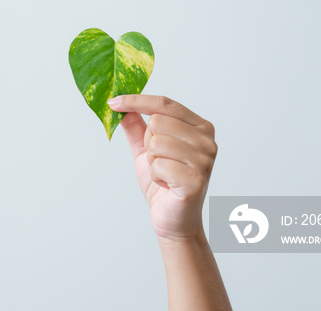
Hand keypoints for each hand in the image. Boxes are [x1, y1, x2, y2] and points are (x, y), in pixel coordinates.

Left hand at [108, 94, 217, 242]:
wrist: (173, 219)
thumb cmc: (164, 183)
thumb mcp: (146, 149)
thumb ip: (136, 126)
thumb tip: (122, 105)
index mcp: (200, 126)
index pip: (164, 103)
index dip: (136, 101)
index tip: (113, 102)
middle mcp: (207, 140)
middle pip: (157, 121)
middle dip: (148, 143)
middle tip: (160, 162)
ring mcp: (205, 159)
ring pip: (156, 142)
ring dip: (152, 162)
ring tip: (164, 174)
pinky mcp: (196, 179)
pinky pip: (159, 165)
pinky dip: (156, 176)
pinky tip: (167, 185)